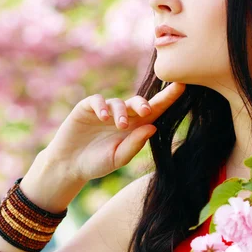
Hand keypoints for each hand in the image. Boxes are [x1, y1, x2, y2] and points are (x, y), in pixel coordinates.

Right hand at [42, 82, 185, 181]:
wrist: (69, 165)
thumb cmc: (96, 163)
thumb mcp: (117, 158)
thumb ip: (134, 144)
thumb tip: (153, 127)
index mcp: (135, 127)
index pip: (155, 110)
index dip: (168, 98)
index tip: (183, 86)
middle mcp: (122, 115)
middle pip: (138, 102)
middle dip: (144, 104)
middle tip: (146, 112)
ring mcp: (105, 110)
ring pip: (119, 102)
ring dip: (121, 112)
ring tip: (120, 126)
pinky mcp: (87, 107)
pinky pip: (98, 100)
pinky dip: (102, 106)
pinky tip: (104, 117)